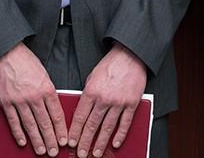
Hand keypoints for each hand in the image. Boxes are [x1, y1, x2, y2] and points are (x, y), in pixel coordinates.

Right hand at [0, 42, 66, 155]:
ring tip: (41, 151)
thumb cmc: (27, 63)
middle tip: (54, 152)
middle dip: (51, 139)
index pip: (57, 114)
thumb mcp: (45, 75)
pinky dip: (18, 133)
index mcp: (48, 89)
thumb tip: (54, 109)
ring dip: (36, 140)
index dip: (61, 130)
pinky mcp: (6, 102)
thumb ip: (49, 92)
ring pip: (30, 125)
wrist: (8, 54)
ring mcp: (20, 100)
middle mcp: (35, 96)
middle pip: (45, 123)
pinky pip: (13, 121)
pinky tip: (23, 142)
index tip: (64, 141)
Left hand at [68, 42, 146, 157]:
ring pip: (107, 127)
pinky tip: (115, 143)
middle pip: (92, 125)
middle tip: (80, 154)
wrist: (130, 55)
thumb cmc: (110, 65)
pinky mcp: (132, 103)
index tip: (71, 143)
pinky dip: (120, 134)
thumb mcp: (92, 77)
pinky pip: (125, 122)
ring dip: (100, 142)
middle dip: (85, 142)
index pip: (80, 117)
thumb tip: (82, 113)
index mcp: (91, 92)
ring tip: (95, 153)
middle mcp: (104, 99)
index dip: (75, 132)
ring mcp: (119, 102)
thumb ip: (87, 95)